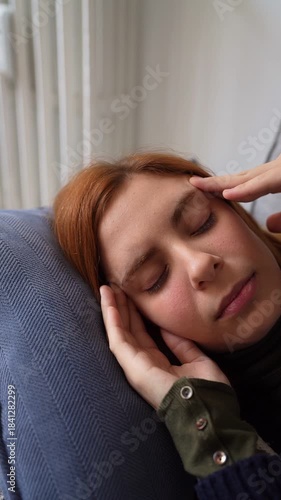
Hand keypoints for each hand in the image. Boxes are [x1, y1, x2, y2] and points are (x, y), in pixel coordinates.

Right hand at [100, 285, 229, 409]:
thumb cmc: (207, 390)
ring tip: (107, 287)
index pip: (142, 334)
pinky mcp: (132, 366)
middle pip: (128, 330)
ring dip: (112, 309)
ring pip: (119, 331)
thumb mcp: (197, 360)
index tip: (132, 294)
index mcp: (158, 364)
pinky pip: (118, 338)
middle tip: (115, 285)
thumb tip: (168, 328)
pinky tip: (109, 301)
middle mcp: (143, 364)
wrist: (208, 410)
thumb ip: (181, 345)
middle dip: (122, 307)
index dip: (136, 313)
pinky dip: (112, 318)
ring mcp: (136, 366)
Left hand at [189, 156, 280, 232]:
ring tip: (197, 185)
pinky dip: (245, 190)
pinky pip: (263, 183)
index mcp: (275, 177)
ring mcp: (280, 169)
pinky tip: (227, 194)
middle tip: (191, 183)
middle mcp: (275, 170)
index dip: (221, 188)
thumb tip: (268, 224)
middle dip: (213, 183)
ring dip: (220, 183)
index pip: (244, 183)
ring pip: (246, 178)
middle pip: (238, 178)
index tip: (202, 193)